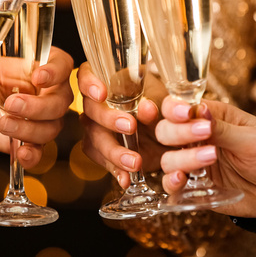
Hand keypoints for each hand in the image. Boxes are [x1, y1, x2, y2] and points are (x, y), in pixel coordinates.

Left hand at [0, 46, 74, 168]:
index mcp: (48, 66)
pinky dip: (32, 155)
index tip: (38, 77)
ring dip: (28, 129)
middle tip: (11, 104)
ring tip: (3, 124)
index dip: (54, 72)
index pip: (62, 66)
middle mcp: (55, 93)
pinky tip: (21, 153)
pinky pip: (40, 151)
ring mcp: (48, 119)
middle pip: (59, 103)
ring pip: (51, 128)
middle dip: (37, 106)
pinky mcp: (35, 140)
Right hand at [77, 61, 165, 187]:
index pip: (85, 77)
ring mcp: (97, 131)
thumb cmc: (161, 103)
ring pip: (95, 141)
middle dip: (109, 119)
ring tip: (134, 161)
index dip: (89, 84)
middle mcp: (96, 106)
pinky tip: (127, 179)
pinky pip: (104, 163)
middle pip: (90, 111)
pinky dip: (117, 171)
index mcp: (105, 82)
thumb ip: (154, 101)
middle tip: (131, 126)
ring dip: (114, 152)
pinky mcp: (104, 153)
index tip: (101, 94)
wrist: (170, 131)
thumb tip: (147, 108)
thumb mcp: (161, 97)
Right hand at [155, 98, 255, 217]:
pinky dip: (171, 183)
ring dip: (183, 159)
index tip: (186, 114)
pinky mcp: (195, 187)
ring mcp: (194, 163)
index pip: (178, 107)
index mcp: (209, 117)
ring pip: (168, 159)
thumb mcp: (254, 139)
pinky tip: (182, 180)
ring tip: (211, 158)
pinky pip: (172, 186)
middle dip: (178, 134)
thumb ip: (224, 129)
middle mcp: (196, 139)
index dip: (174, 109)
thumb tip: (199, 109)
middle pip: (166, 131)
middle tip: (205, 138)